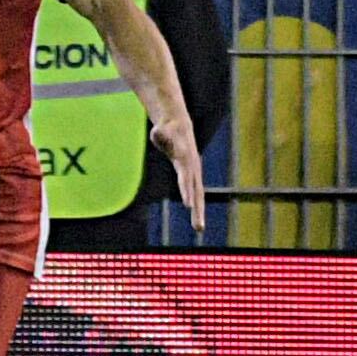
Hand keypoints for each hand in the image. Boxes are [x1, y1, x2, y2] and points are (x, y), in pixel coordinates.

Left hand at [151, 112, 204, 235]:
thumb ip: (160, 134)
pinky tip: (197, 222)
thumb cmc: (167, 129)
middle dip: (197, 209)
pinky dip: (197, 208)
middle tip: (198, 227)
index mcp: (185, 160)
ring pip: (198, 196)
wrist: (179, 126)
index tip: (187, 205)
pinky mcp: (192, 177)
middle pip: (196, 191)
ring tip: (199, 229)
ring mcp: (194, 173)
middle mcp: (192, 168)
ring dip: (198, 213)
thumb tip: (156, 132)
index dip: (186, 191)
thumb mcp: (161, 130)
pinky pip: (195, 195)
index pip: (185, 178)